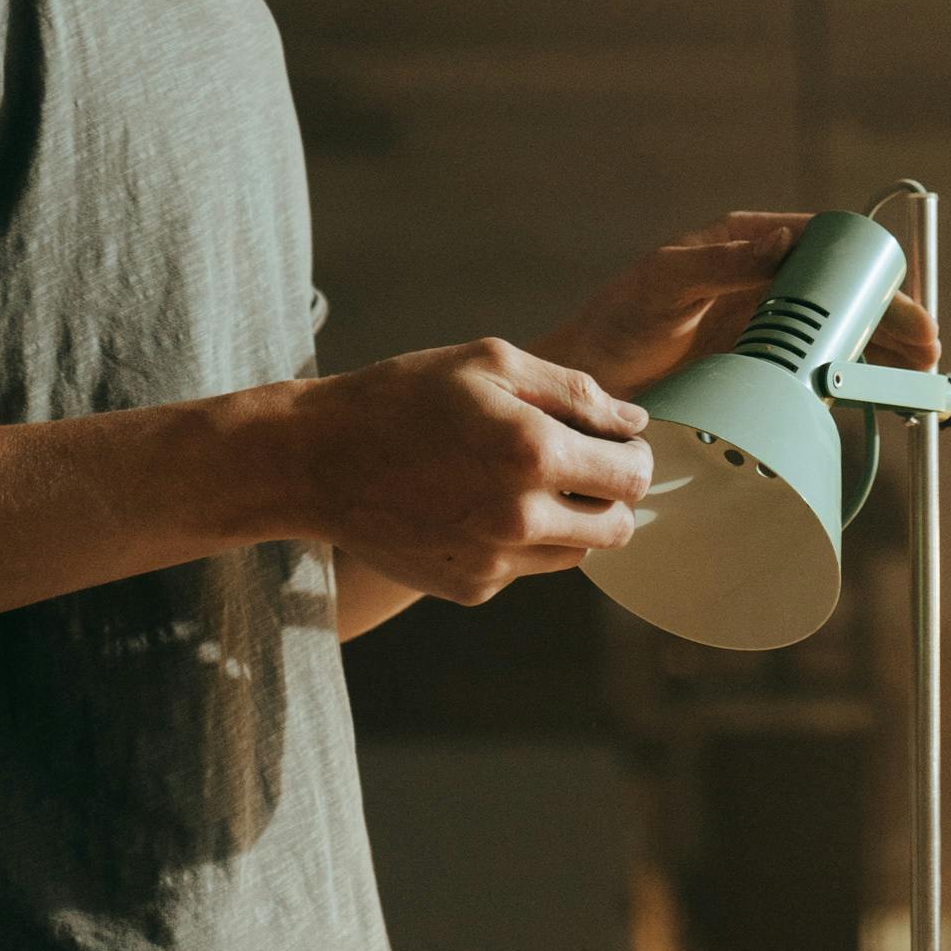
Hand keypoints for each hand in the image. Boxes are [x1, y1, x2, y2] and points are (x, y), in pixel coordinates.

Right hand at [287, 338, 652, 604]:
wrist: (316, 462)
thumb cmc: (404, 398)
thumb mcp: (490, 363)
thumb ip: (574, 392)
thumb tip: (632, 421)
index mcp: (535, 454)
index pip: (633, 477)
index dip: (634, 456)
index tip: (615, 443)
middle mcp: (523, 518)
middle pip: (617, 527)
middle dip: (612, 495)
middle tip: (582, 465)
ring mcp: (496, 560)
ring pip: (576, 553)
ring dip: (570, 521)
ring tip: (523, 481)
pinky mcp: (471, 587)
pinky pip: (526, 568)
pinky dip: (521, 541)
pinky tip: (477, 505)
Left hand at [541, 211, 940, 396]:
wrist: (587, 388)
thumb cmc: (614, 325)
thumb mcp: (664, 284)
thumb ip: (721, 262)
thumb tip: (782, 243)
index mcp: (744, 245)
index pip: (822, 244)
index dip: (864, 267)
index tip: (895, 291)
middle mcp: (761, 282)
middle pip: (841, 295)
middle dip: (887, 318)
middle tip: (924, 347)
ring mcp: (763, 328)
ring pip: (838, 334)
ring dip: (879, 354)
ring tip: (917, 378)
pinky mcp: (760, 369)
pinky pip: (818, 370)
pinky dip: (851, 382)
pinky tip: (877, 399)